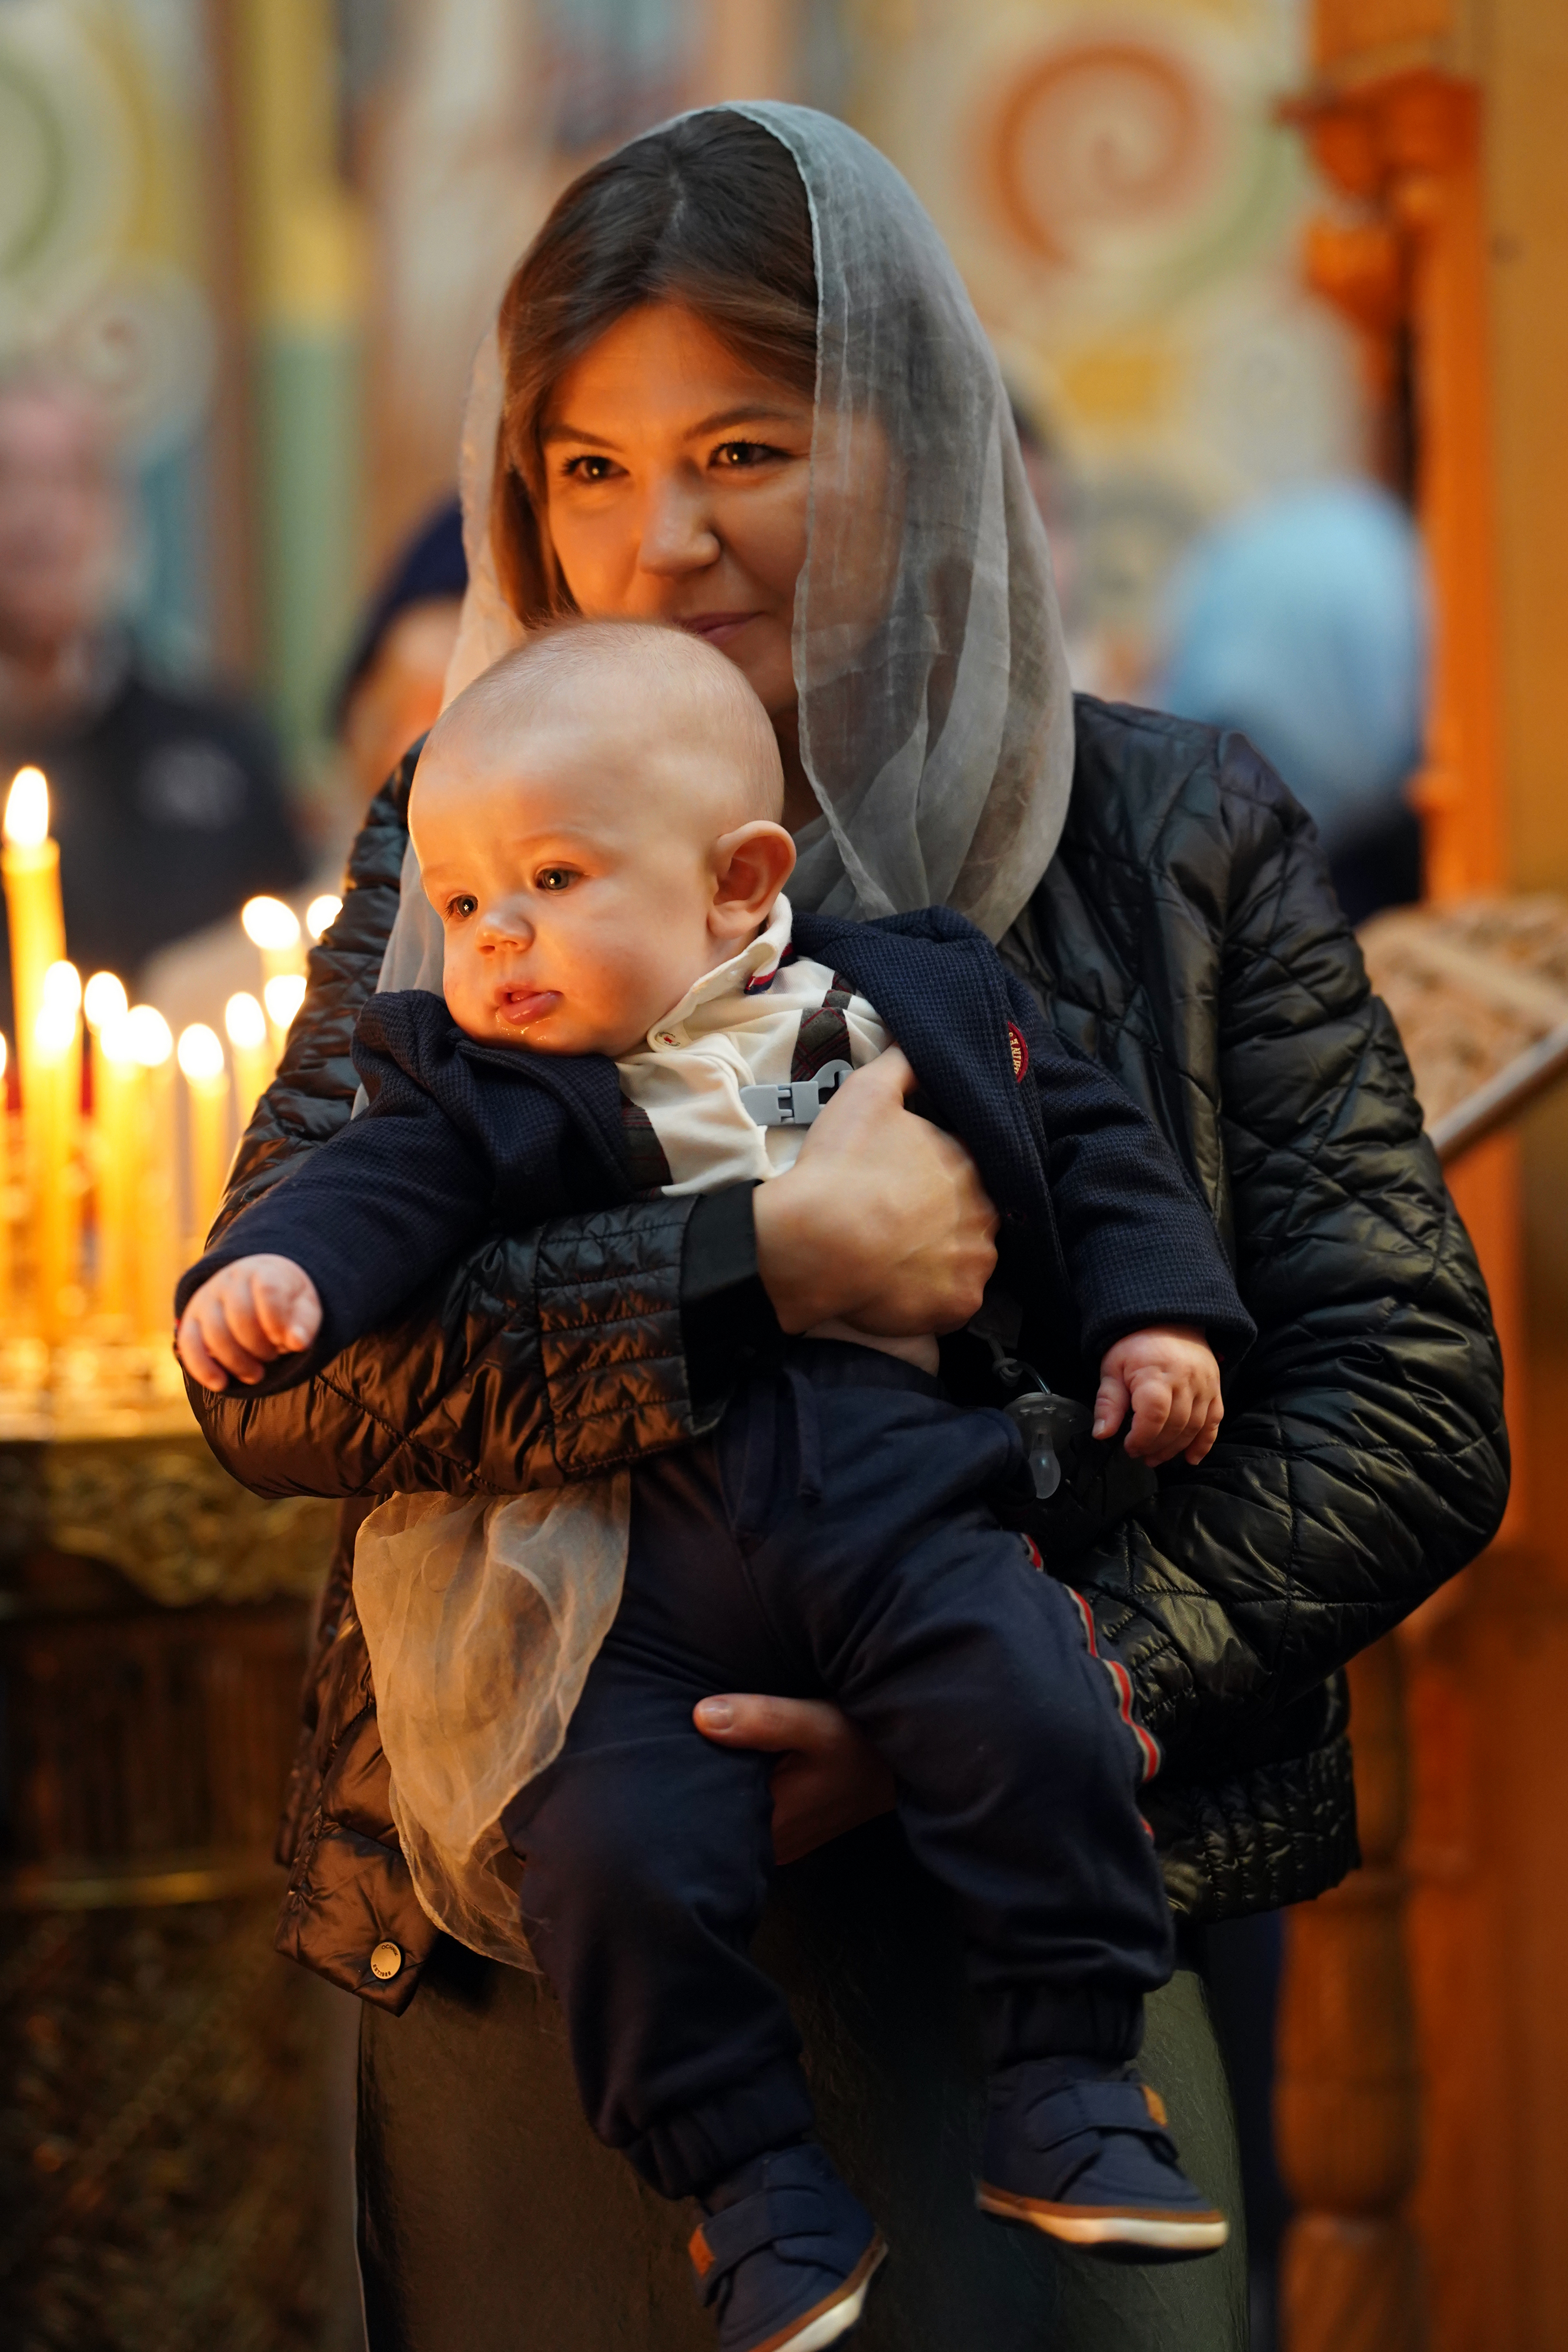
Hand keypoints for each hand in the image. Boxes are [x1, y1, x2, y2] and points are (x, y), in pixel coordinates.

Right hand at [175, 1255, 321, 1391]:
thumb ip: (304, 1324)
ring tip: (256, 1373)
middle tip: (273, 1358)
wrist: (257, 1285)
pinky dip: (202, 1367)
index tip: (287, 1341)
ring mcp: (207, 1298)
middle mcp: (230, 1280)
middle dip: (260, 1347)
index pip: (268, 1289)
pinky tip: (220, 1384)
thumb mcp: (305, 1307)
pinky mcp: (191, 1319)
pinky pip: (188, 1343)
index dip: (277, 1321)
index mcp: (263, 1271)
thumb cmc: (286, 1302)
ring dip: (237, 1362)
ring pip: (214, 1333)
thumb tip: (298, 1342)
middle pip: (240, 1316)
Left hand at [693, 1694, 895, 1865]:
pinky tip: (735, 1765)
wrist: (902, 1766)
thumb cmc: (859, 1743)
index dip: (684, 1779)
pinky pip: (748, 1817)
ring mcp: (779, 1843)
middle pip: (714, 1816)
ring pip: (730, 1817)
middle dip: (697, 1781)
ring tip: (700, 1749)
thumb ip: (763, 1719)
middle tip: (680, 1743)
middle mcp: (771, 1843)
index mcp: (770, 1821)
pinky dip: (738, 1792)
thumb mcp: (817, 1722)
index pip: (704, 1812)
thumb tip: (700, 1716)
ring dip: (719, 1786)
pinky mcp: (787, 1833)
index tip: (671, 1751)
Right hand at [752, 1048, 997, 1336]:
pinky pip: (955, 1302)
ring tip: (898, 1257)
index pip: (965, 1164)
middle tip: (897, 1221)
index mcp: (967, 1161)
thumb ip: (902, 1063)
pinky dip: (934, 1297)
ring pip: (967, 1257)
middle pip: (971, 1212)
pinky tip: (903, 1287)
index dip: (934, 1173)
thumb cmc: (841, 1167)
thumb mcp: (867, 1093)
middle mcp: (985, 1211)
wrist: (818, 1240)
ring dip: (942, 1257)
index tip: (904, 1183)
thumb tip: (917, 1041)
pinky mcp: (960, 1304)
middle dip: (943, 1216)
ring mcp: (976, 1262)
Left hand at [1094, 1323, 1222, 1466]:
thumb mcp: (1113, 1368)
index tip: (1129, 1446)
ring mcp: (1205, 1385)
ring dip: (1175, 1448)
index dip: (1142, 1438)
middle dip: (1156, 1447)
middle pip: (1175, 1425)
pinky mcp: (1215, 1389)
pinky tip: (1190, 1458)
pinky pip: (1214, 1421)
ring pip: (1194, 1427)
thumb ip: (1108, 1402)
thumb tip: (1101, 1434)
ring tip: (1156, 1457)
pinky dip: (1204, 1443)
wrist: (1168, 1319)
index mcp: (1155, 1373)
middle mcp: (1185, 1380)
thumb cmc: (1135, 1345)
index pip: (1154, 1415)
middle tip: (1140, 1455)